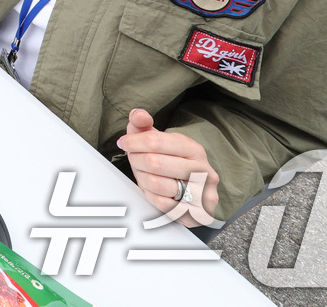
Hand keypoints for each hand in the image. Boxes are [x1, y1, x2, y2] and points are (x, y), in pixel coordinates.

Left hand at [116, 108, 219, 225]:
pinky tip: (154, 189)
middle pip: (154, 162)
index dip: (133, 142)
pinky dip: (152, 196)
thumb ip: (143, 124)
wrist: (192, 189)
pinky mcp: (198, 211)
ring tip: (145, 174)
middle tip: (135, 160)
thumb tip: (138, 115)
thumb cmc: (171, 161)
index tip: (124, 143)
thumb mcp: (157, 139)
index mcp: (192, 148)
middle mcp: (202, 169)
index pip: (156, 141)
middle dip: (136, 160)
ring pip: (156, 183)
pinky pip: (163, 204)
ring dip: (143, 179)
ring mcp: (203, 192)